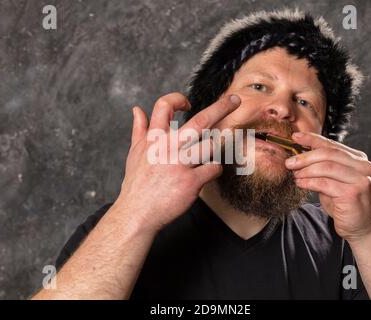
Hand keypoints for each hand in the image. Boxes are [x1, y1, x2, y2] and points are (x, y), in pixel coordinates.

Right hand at [114, 92, 240, 232]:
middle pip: (200, 121)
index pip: (164, 105)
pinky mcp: (191, 182)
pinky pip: (214, 169)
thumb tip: (137, 109)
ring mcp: (180, 164)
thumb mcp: (134, 153)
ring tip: (214, 151)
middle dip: (221, 107)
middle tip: (235, 99)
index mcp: (153, 139)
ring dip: (218, 147)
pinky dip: (214, 170)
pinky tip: (207, 174)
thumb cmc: (137, 184)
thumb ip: (139, 130)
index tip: (188, 104)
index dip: (178, 99)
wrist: (137, 213)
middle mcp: (168, 148)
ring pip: (212, 145)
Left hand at [285, 132, 370, 242]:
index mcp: (358, 159)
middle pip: (328, 154)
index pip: (331, 144)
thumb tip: (298, 155)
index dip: (311, 139)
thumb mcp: (332, 181)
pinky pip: (324, 183)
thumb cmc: (343, 203)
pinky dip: (308, 182)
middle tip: (289, 162)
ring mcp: (360, 179)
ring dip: (305, 170)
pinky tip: (300, 184)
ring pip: (326, 167)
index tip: (295, 137)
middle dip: (305, 156)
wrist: (360, 227)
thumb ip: (322, 167)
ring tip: (295, 175)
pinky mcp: (353, 193)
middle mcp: (363, 166)